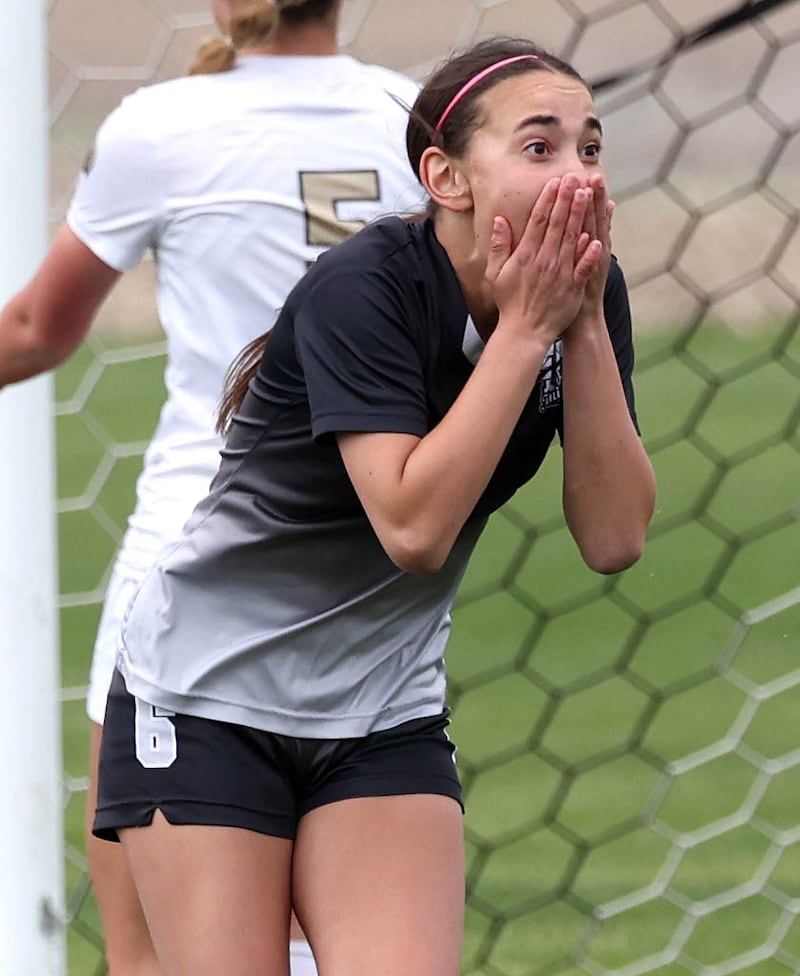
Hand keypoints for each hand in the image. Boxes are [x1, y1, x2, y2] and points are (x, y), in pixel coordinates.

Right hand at [485, 175, 602, 346]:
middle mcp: (545, 261)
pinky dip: (589, 254)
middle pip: (558, 224)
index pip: (539, 221)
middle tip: (574, 177)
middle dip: (567, 199)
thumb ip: (499, 246)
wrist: (524, 331)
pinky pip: (583, 267)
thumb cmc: (509, 302)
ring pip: (573, 239)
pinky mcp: (572, 288)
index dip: (548, 200)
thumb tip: (499, 220)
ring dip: (580, 216)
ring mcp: (560, 274)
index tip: (555, 182)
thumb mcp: (496, 274)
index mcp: (526, 256)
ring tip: (587, 195)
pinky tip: (597, 238)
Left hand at [578, 172, 613, 316]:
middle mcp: (592, 252)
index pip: (586, 215)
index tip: (586, 175)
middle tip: (593, 175)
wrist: (580, 320)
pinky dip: (593, 252)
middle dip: (593, 199)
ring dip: (595, 216)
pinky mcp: (587, 281)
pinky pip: (590, 264)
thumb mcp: (582, 262)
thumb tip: (598, 212)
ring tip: (595, 193)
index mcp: (586, 245)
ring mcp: (591, 265)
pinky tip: (595, 237)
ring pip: (594, 236)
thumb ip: (585, 237)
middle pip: (592, 221)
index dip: (588, 196)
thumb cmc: (574, 290)